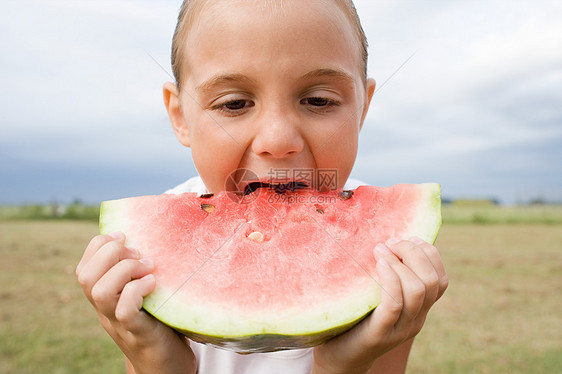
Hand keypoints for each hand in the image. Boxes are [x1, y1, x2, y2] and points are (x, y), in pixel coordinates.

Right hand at [76, 233, 195, 373]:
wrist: (166, 366)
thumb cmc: (161, 325)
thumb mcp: (145, 295)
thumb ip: (139, 274)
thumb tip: (147, 239)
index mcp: (105, 299)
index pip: (84, 268)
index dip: (99, 245)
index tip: (124, 235)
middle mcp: (106, 311)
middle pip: (85, 277)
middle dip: (109, 253)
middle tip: (137, 252)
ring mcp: (119, 323)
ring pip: (99, 292)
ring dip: (124, 270)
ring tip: (148, 266)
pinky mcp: (138, 333)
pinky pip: (123, 310)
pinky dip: (136, 290)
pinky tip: (153, 283)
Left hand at [312, 237, 447, 373]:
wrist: (341, 358)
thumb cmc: (357, 319)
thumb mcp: (379, 296)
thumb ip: (389, 277)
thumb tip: (387, 240)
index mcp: (420, 310)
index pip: (441, 280)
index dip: (429, 253)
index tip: (407, 237)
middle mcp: (415, 320)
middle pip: (432, 281)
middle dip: (413, 252)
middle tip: (390, 241)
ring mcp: (399, 329)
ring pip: (417, 290)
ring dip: (399, 262)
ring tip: (380, 250)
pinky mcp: (379, 334)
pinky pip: (394, 304)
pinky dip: (390, 279)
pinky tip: (380, 264)